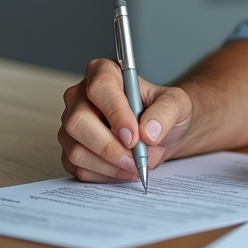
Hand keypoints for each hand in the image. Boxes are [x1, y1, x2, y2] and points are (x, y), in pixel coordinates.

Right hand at [58, 57, 192, 182]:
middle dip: (109, 146)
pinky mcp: (71, 150)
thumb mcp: (177, 103)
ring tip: (134, 165)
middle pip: (78, 122)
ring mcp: (73, 125)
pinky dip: (104, 174)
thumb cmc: (164, 111)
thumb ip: (165, 112)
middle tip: (134, 157)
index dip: (116, 113)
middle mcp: (81, 97)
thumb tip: (147, 131)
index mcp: (104, 73)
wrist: (161, 133)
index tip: (134, 135)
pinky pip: (79, 168)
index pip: (100, 88)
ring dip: (109, 164)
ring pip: (76, 150)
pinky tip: (123, 169)